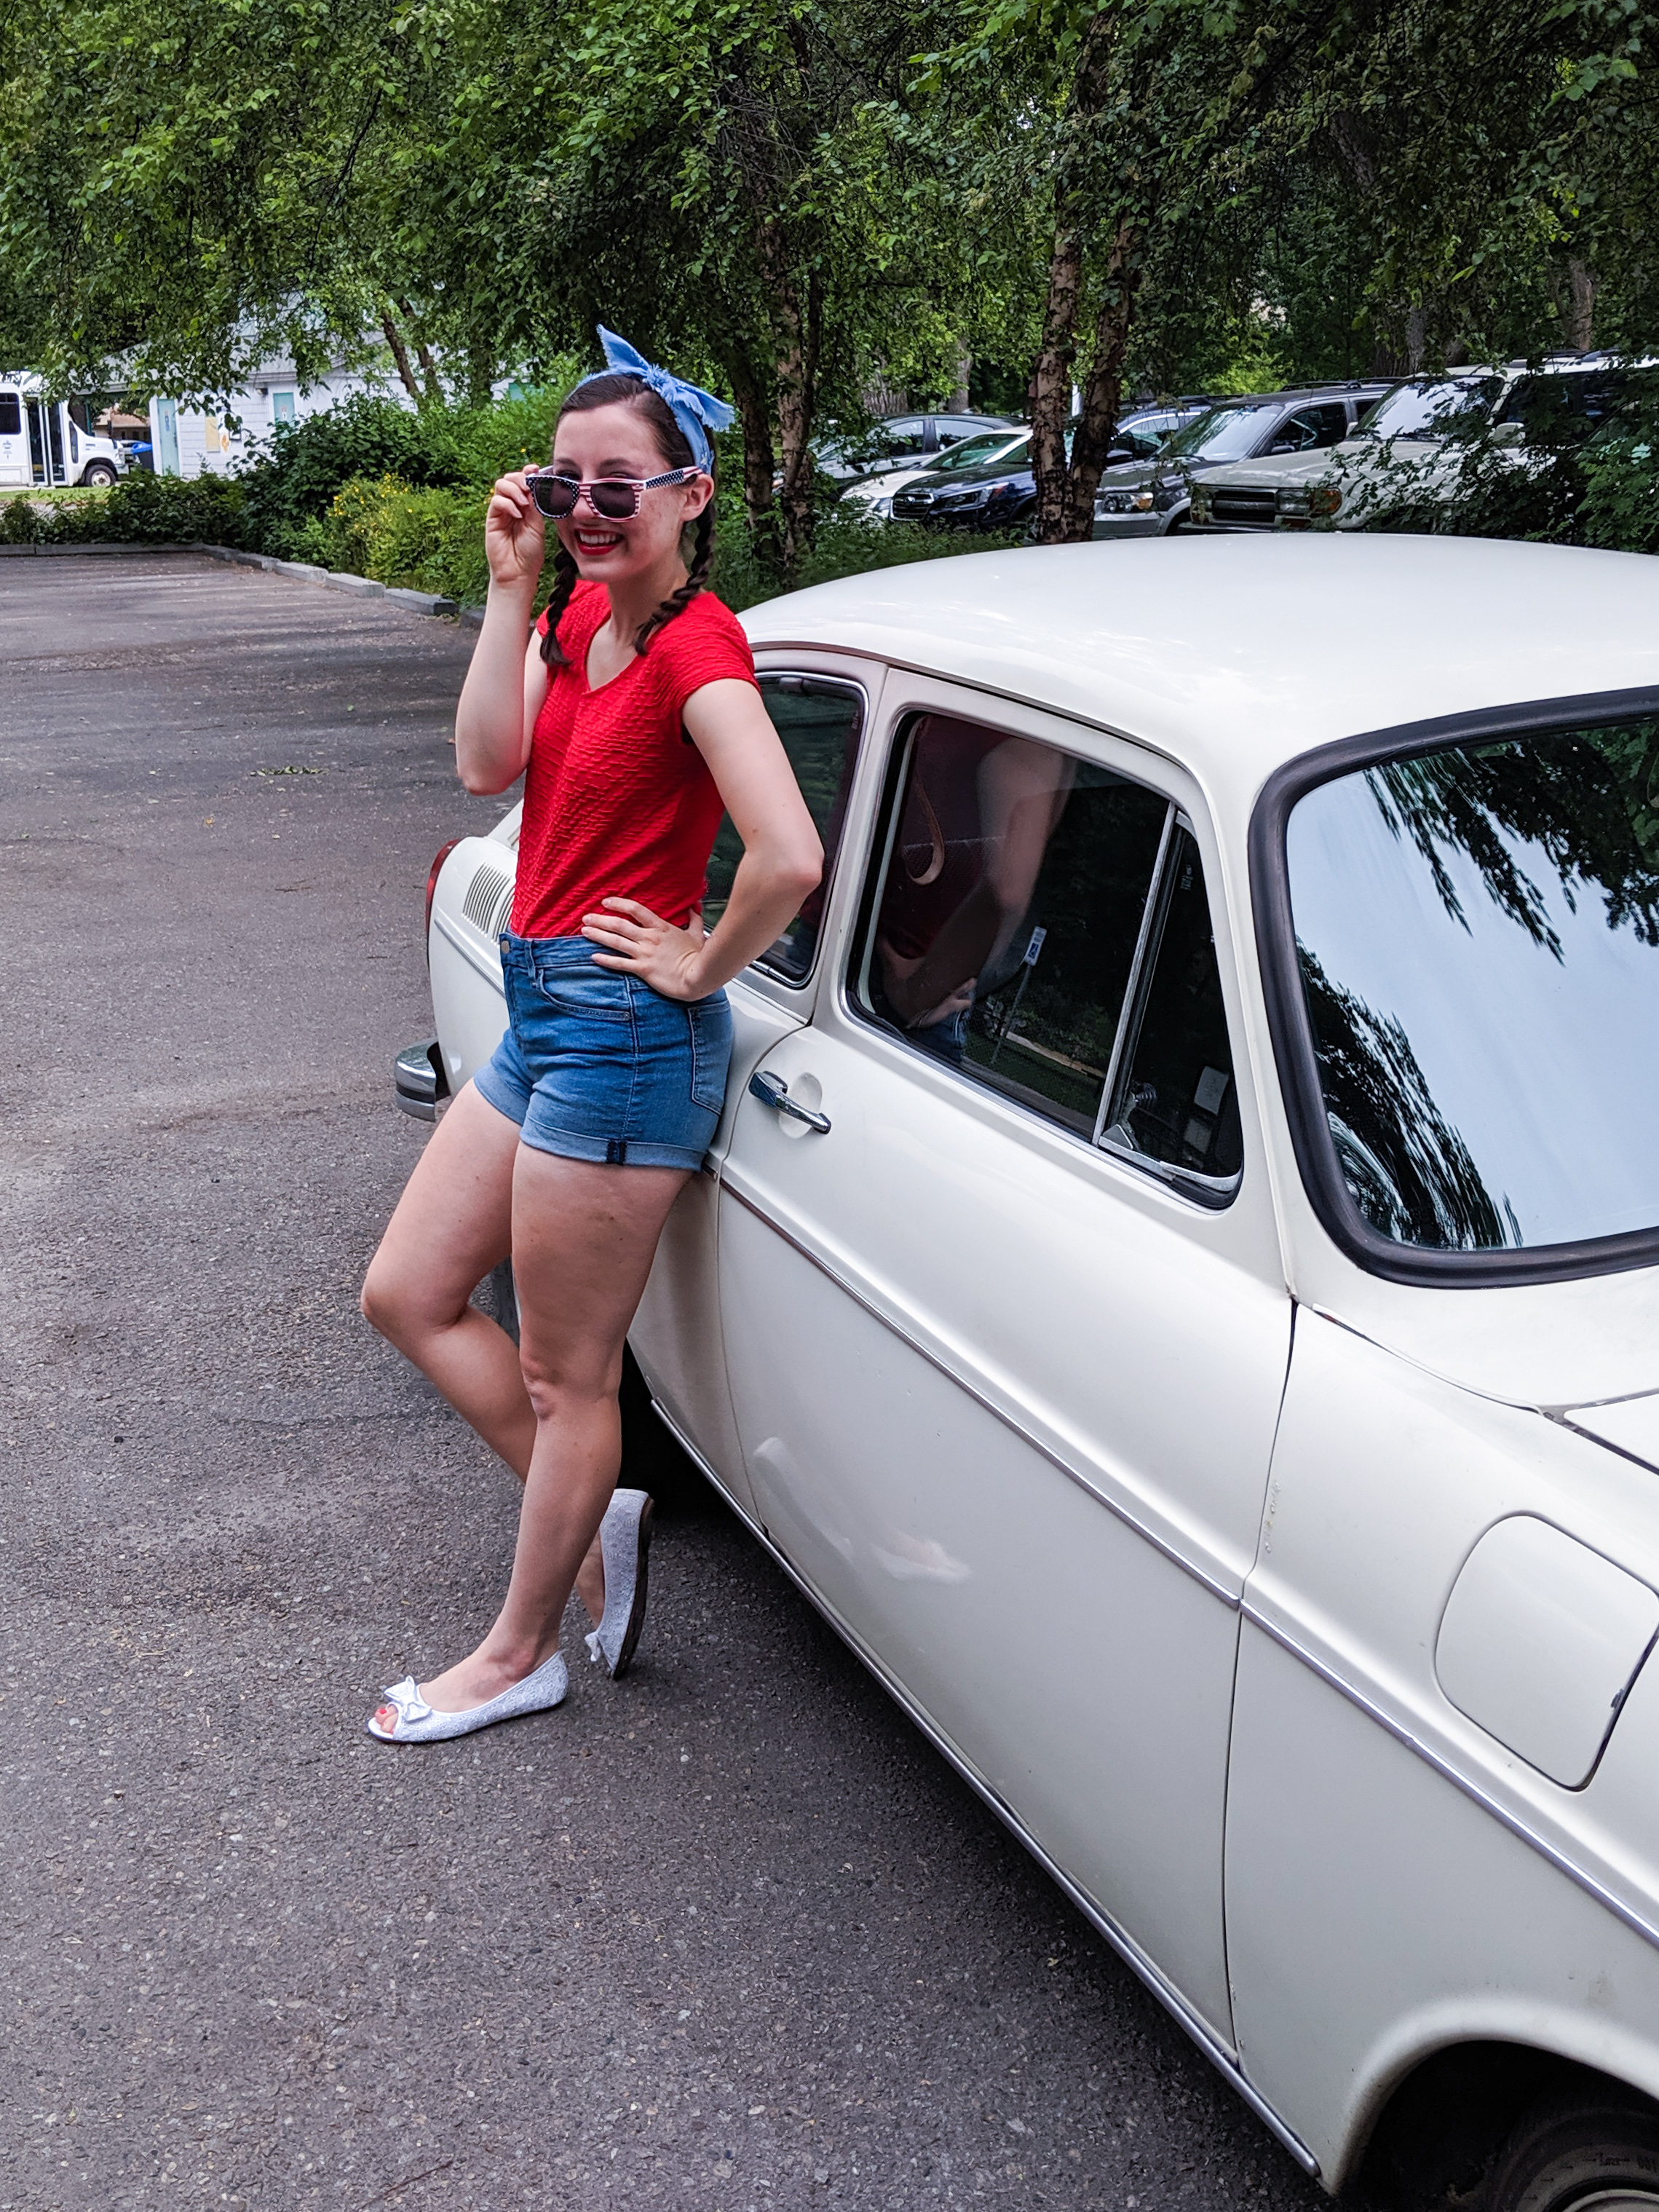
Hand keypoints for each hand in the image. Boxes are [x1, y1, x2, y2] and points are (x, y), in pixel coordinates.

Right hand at [483, 470, 545, 593]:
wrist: (519, 572)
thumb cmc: (530, 552)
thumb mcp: (538, 524)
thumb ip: (535, 504)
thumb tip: (535, 483)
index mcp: (526, 505)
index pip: (524, 481)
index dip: (529, 472)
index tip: (536, 470)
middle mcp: (513, 505)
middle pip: (510, 478)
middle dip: (520, 478)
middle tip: (529, 488)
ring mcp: (502, 511)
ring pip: (501, 485)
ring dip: (514, 489)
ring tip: (524, 503)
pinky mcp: (492, 518)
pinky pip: (496, 501)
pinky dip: (508, 503)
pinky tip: (517, 514)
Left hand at [581, 897, 709, 999]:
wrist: (697, 976)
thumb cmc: (697, 957)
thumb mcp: (697, 934)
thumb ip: (694, 919)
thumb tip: (694, 907)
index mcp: (660, 928)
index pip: (635, 910)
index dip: (619, 904)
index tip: (606, 902)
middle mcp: (649, 938)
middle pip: (619, 925)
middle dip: (600, 919)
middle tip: (587, 917)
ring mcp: (645, 953)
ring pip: (616, 941)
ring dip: (598, 935)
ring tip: (584, 931)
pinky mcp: (643, 969)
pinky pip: (620, 963)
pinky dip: (605, 960)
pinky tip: (593, 956)